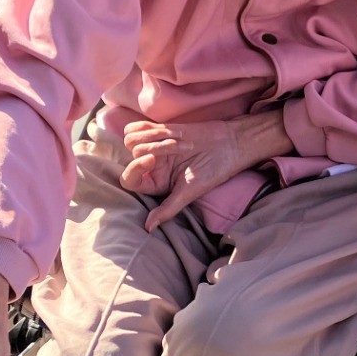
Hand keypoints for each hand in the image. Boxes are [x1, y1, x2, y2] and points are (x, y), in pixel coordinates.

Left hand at [118, 112, 291, 229]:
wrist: (227, 144)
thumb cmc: (212, 171)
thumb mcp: (189, 192)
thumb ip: (168, 209)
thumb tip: (148, 229)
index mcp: (156, 184)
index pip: (129, 179)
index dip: (134, 168)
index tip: (152, 159)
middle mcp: (151, 167)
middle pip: (132, 154)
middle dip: (156, 147)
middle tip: (181, 147)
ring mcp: (152, 148)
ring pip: (131, 139)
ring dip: (154, 136)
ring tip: (179, 139)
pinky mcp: (156, 131)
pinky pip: (135, 127)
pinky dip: (147, 127)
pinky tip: (168, 130)